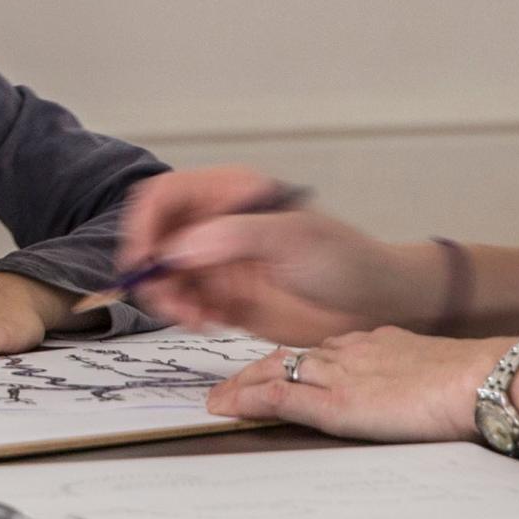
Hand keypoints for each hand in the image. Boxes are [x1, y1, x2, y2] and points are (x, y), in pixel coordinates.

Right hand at [116, 167, 435, 344]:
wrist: (377, 306)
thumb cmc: (347, 260)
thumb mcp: (294, 238)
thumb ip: (236, 237)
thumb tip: (179, 247)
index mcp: (231, 194)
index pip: (165, 197)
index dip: (144, 224)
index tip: (142, 260)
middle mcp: (218, 226)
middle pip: (156, 239)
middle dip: (153, 270)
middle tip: (167, 300)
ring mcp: (219, 263)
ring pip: (165, 276)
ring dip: (167, 298)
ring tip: (192, 318)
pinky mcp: (224, 299)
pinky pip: (184, 304)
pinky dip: (184, 316)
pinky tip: (206, 323)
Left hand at [205, 327, 494, 442]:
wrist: (483, 380)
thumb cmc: (477, 381)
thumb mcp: (440, 370)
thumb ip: (417, 376)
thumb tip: (419, 394)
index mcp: (378, 343)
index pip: (324, 350)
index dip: (296, 361)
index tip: (280, 368)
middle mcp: (351, 352)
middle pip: (291, 356)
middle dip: (257, 369)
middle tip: (230, 384)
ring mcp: (340, 376)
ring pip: (275, 372)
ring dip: (242, 386)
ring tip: (216, 399)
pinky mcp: (335, 404)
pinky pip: (279, 397)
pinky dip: (248, 401)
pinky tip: (225, 408)